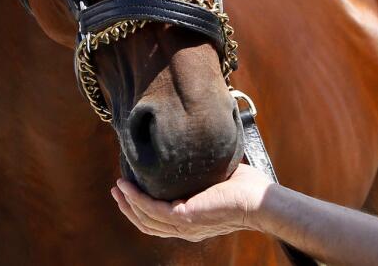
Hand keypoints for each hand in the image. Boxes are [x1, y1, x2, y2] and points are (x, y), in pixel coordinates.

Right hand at [111, 164, 273, 241]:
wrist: (260, 200)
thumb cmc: (247, 188)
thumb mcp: (217, 179)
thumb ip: (202, 172)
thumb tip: (195, 149)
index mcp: (193, 222)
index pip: (161, 221)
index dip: (143, 208)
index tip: (132, 191)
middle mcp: (186, 228)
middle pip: (147, 223)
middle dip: (129, 207)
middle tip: (117, 190)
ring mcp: (184, 225)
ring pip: (145, 218)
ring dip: (128, 203)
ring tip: (117, 187)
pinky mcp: (184, 217)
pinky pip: (151, 209)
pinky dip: (136, 198)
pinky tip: (127, 186)